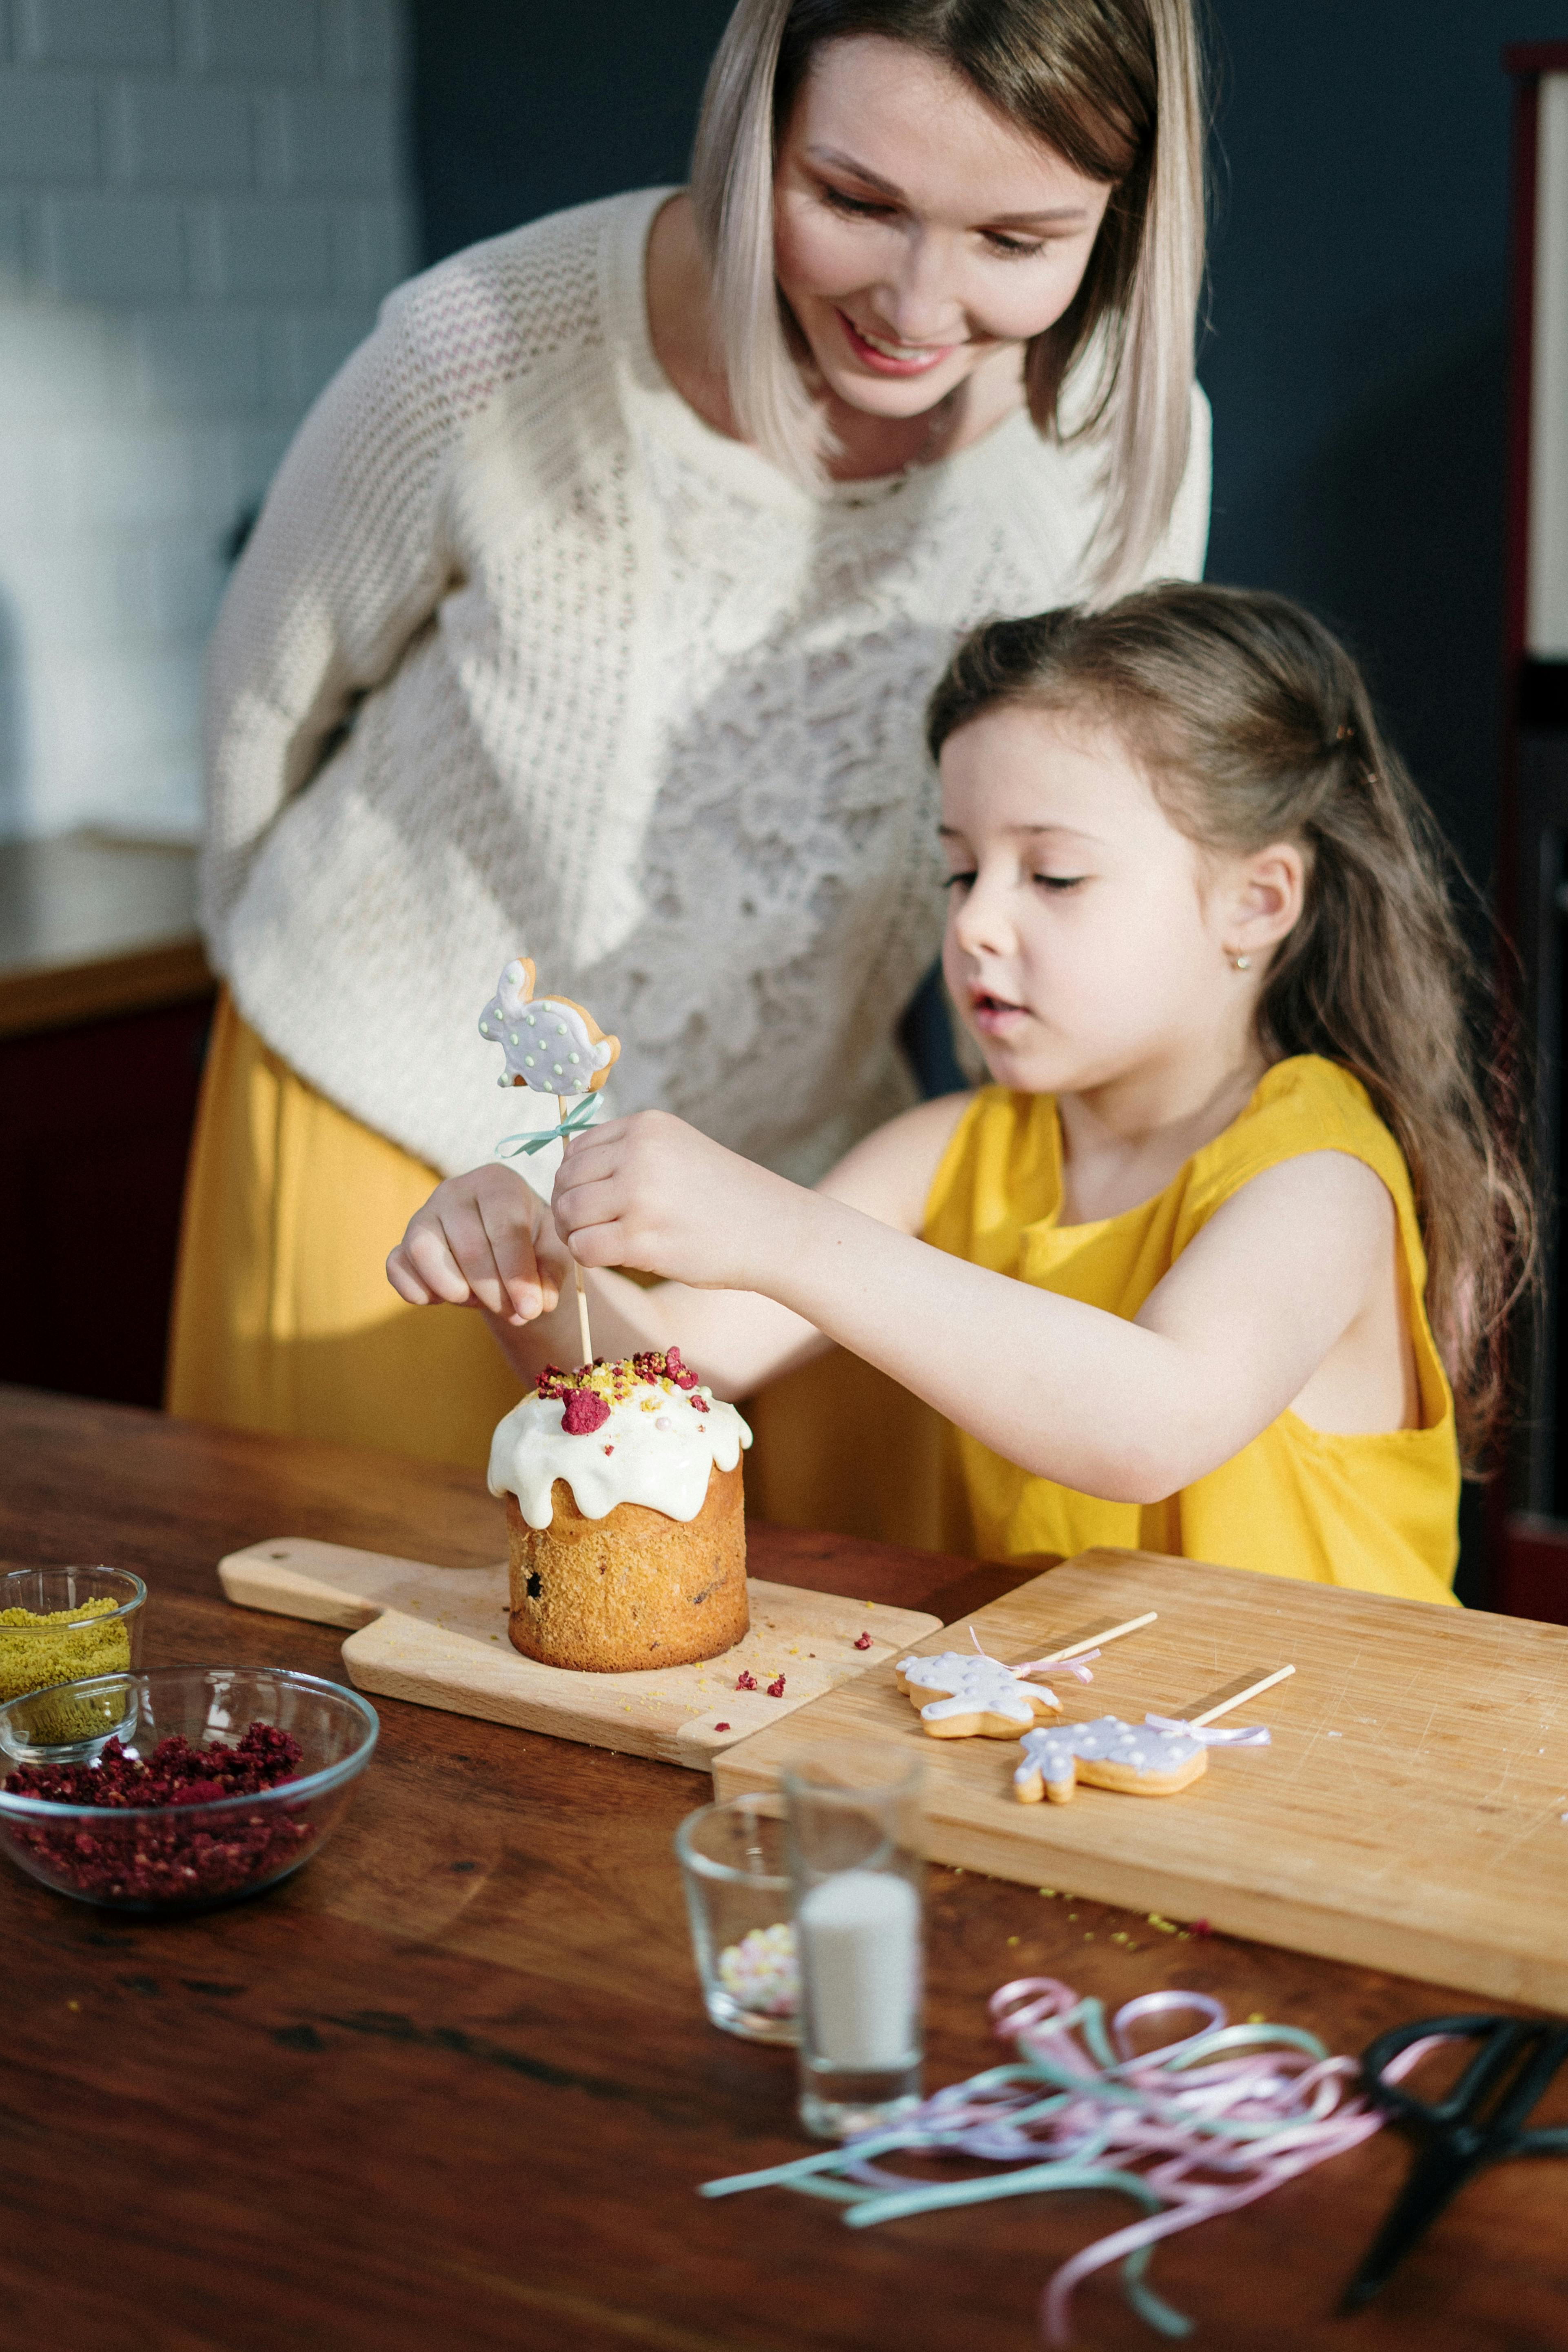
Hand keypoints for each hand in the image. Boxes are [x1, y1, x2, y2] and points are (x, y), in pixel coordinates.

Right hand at [386, 1162, 572, 1323]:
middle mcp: (454, 1190)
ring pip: (423, 1251)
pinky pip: (396, 1268)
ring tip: (476, 1299)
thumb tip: (540, 1301)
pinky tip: (443, 1298)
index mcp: (496, 1182)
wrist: (502, 1246)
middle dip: (492, 1291)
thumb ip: (551, 1272)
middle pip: (468, 1246)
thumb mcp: (552, 1251)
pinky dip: (418, 1292)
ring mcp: (423, 1215)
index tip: (531, 1309)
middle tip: (511, 1312)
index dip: (517, 1273)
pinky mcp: (401, 1243)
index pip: (504, 1227)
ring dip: (453, 1289)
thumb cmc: (531, 1242)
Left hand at [551, 1111, 794, 1291]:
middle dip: (569, 1209)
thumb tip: (567, 1172)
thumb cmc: (725, 1197)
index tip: (591, 1201)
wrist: (775, 1230)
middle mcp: (640, 1152)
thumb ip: (629, 1154)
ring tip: (602, 1242)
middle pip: (566, 1180)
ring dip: (575, 1234)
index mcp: (647, 1126)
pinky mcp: (642, 1237)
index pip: (576, 1149)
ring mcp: (640, 1194)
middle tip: (589, 1229)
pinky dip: (588, 1257)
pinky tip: (613, 1257)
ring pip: (569, 1213)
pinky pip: (584, 1247)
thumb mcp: (678, 1151)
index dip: (574, 1179)